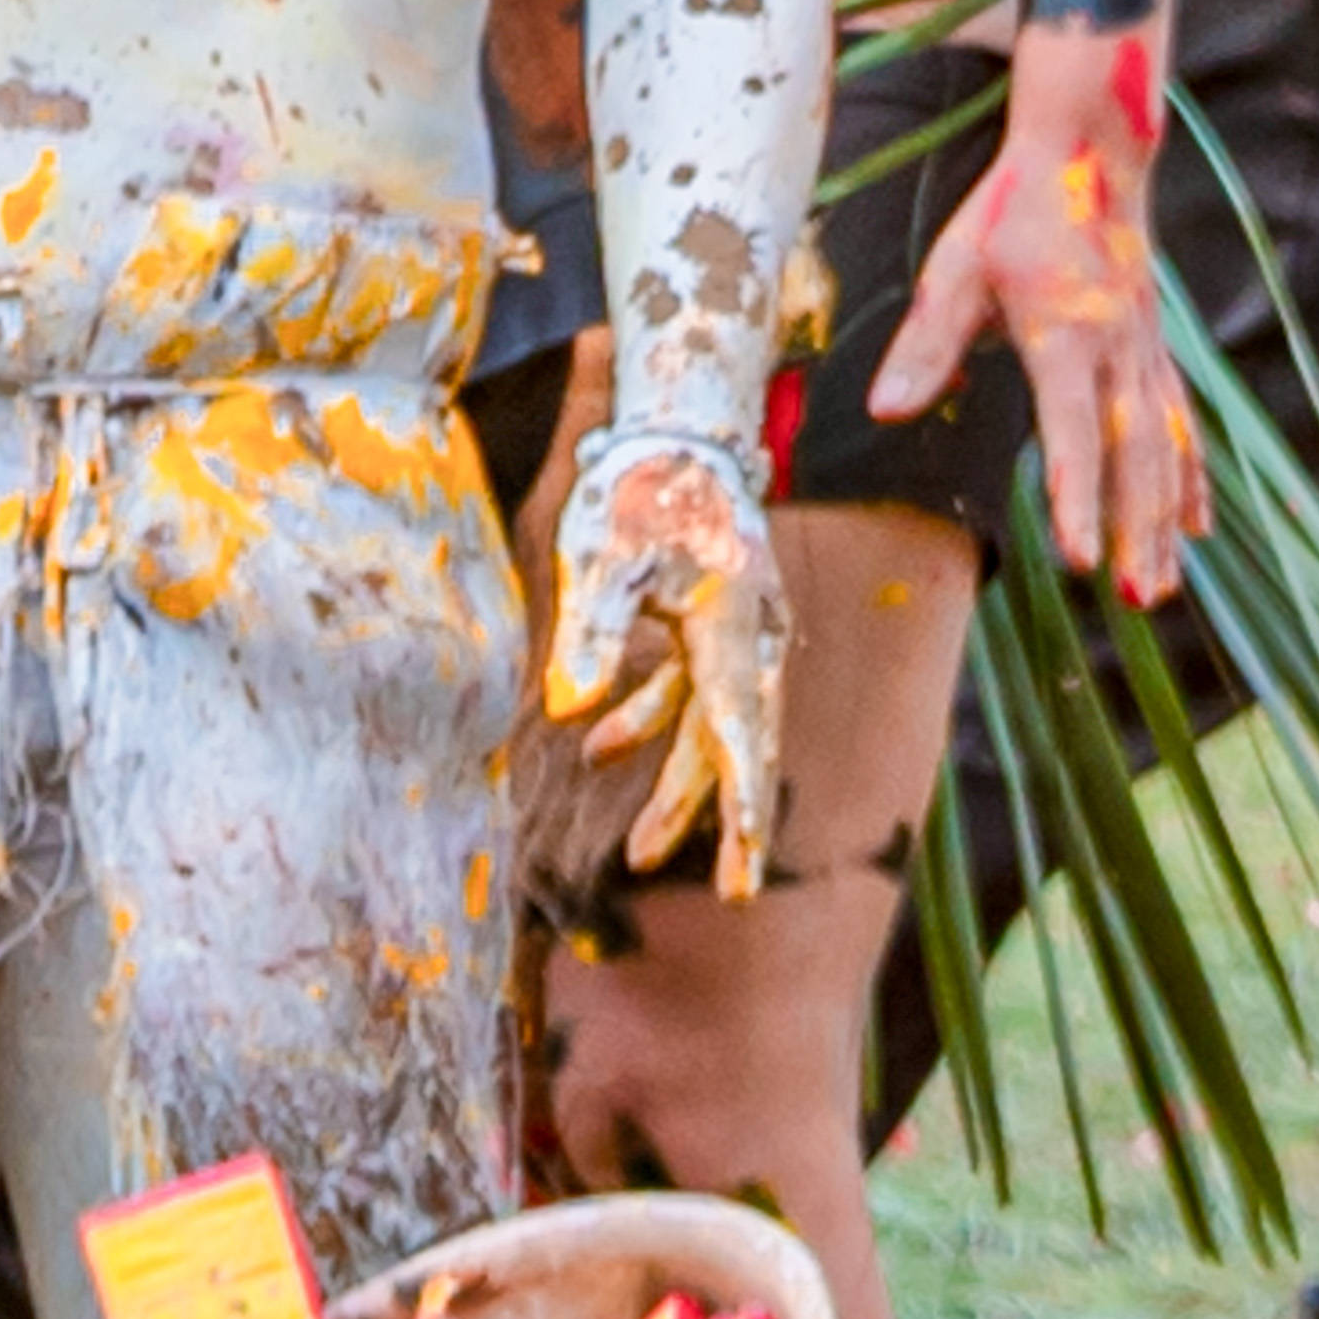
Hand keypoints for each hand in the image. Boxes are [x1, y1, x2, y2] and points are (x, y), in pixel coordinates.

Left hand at [544, 426, 787, 889]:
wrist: (684, 424)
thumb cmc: (638, 486)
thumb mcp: (597, 556)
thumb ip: (588, 635)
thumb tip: (564, 713)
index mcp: (734, 626)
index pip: (740, 735)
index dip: (739, 810)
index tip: (743, 874)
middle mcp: (754, 636)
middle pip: (742, 743)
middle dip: (725, 819)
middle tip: (729, 894)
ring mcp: (745, 631)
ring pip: (719, 726)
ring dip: (679, 784)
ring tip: (636, 851)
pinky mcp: (724, 623)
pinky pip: (698, 692)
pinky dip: (656, 722)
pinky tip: (600, 745)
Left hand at [872, 32, 1205, 603]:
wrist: (1091, 154)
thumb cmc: (1013, 214)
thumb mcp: (956, 270)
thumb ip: (928, 343)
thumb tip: (884, 409)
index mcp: (1065, 333)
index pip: (1073, 430)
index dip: (1077, 498)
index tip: (1079, 560)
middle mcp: (1118, 349)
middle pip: (1136, 455)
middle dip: (1137, 531)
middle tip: (1139, 599)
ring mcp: (1147, 352)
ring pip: (1166, 449)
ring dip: (1166, 522)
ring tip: (1164, 588)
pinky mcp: (1156, 351)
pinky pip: (1181, 424)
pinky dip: (1192, 479)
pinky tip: (1199, 526)